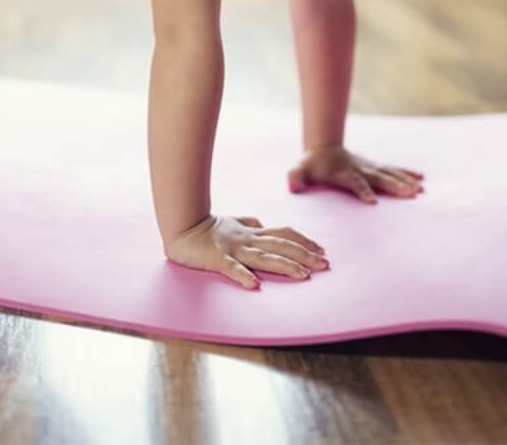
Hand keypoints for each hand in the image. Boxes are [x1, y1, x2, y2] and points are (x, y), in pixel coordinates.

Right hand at [165, 213, 329, 289]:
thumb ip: (247, 222)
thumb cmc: (206, 226)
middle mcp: (247, 239)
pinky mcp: (216, 258)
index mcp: (251, 233)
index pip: (283, 234)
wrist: (181, 226)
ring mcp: (232, 248)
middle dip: (305, 255)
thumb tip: (261, 223)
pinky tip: (255, 285)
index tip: (322, 250)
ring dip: (285, 266)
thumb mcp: (231, 222)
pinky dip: (243, 276)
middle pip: (281, 246)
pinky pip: (231, 268)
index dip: (304, 241)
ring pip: (263, 257)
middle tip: (325, 265)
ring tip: (304, 275)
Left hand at [288, 145, 424, 203]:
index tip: (373, 202)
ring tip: (420, 190)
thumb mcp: (299, 170)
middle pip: (378, 177)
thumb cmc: (311, 165)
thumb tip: (292, 184)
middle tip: (411, 194)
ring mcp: (368, 167)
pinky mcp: (374, 168)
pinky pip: (393, 170)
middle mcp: (359, 169)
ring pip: (389, 174)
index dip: (362, 190)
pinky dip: (406, 173)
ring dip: (404, 181)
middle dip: (394, 185)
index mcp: (342, 173)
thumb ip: (295, 176)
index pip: (354, 182)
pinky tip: (422, 179)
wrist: (323, 148)